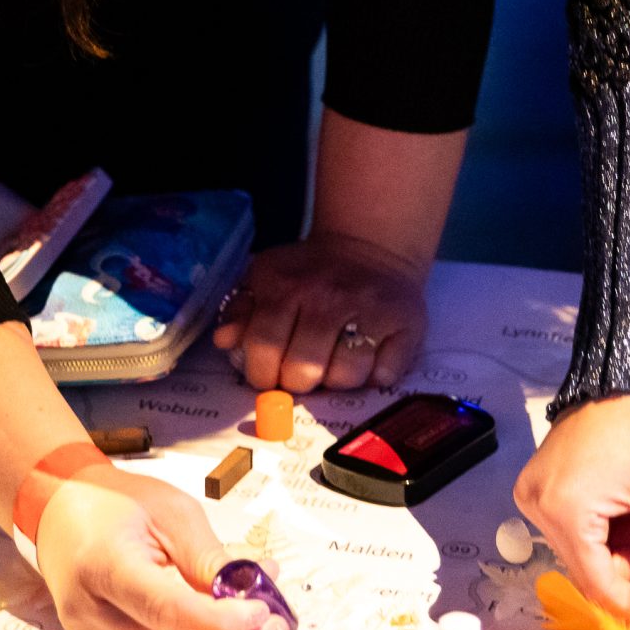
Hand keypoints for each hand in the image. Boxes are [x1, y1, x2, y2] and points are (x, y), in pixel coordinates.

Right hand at [32, 466, 277, 629]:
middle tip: (274, 627)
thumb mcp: (170, 512)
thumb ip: (206, 557)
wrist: (60, 510)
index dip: (218, 621)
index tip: (262, 612)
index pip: (165, 611)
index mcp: (104, 565)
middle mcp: (88, 612)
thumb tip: (251, 592)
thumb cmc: (118, 503)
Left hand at [212, 231, 428, 392]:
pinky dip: (375, 376)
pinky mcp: (405, 324)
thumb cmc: (310, 274)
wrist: (370, 247)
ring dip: (337, 380)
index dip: (262, 373)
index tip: (269, 374)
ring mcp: (369, 310)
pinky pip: (384, 375)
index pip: (263, 348)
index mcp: (285, 287)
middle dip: (298, 382)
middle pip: (304, 370)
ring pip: (346, 377)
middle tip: (302, 372)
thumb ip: (241, 311)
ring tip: (335, 362)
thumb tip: (224, 340)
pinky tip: (368, 356)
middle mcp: (328, 297)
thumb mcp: (267, 280)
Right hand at [513, 395, 629, 629]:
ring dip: (625, 545)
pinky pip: (579, 527)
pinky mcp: (542, 483)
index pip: (601, 588)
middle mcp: (537, 506)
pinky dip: (610, 525)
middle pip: (593, 570)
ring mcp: (535, 493)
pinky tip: (629, 499)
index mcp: (562, 512)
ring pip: (588, 551)